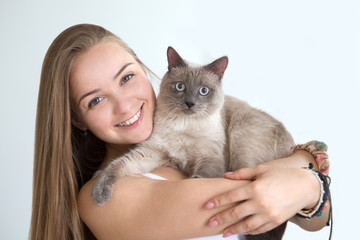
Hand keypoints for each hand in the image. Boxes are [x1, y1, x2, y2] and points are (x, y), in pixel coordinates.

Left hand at [204, 164, 319, 236]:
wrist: (305, 186)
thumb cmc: (282, 175)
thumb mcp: (261, 169)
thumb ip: (242, 173)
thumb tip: (226, 175)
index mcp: (255, 187)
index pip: (231, 196)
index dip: (217, 201)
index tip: (206, 205)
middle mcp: (260, 202)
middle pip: (235, 213)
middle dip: (220, 218)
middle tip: (209, 222)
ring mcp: (268, 214)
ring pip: (246, 224)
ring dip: (233, 229)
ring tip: (223, 232)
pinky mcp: (276, 221)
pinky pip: (259, 229)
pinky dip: (249, 231)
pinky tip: (241, 231)